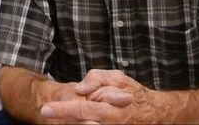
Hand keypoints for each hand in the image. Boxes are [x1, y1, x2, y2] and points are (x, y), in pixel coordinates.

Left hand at [41, 69, 164, 123]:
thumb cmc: (132, 93)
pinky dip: (81, 123)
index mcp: (111, 108)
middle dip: (62, 119)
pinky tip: (73, 117)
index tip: (45, 110)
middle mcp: (110, 123)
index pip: (82, 110)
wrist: (153, 114)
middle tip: (47, 112)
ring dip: (70, 121)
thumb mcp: (116, 77)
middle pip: (79, 123)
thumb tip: (79, 89)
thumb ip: (95, 79)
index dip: (62, 110)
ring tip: (61, 114)